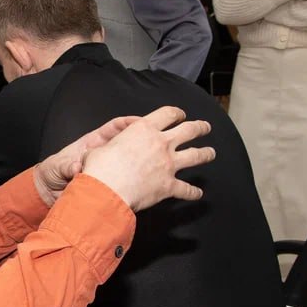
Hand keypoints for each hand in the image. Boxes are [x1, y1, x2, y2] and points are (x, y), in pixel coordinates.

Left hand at [33, 115, 140, 206]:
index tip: (140, 122)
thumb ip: (66, 166)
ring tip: (147, 163)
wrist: (47, 193)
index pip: (114, 128)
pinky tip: (138, 184)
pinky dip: (128, 183)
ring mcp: (106, 170)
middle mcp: (102, 155)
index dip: (128, 123)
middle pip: (125, 144)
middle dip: (139, 141)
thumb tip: (76, 167)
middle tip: (151, 141)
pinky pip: (120, 182)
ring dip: (135, 163)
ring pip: (126, 163)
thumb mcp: (58, 166)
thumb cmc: (52, 173)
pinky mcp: (106, 185)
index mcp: (92, 143)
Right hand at [80, 107, 214, 211]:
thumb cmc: (100, 168)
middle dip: (199, 127)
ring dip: (205, 153)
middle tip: (205, 127)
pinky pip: (186, 189)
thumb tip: (95, 153)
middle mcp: (161, 143)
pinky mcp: (169, 185)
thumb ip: (106, 148)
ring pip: (195, 155)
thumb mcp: (98, 149)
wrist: (107, 189)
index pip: (167, 114)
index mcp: (143, 129)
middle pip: (189, 130)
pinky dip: (193, 192)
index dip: (176, 113)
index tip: (180, 115)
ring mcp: (168, 164)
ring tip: (211, 153)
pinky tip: (197, 193)